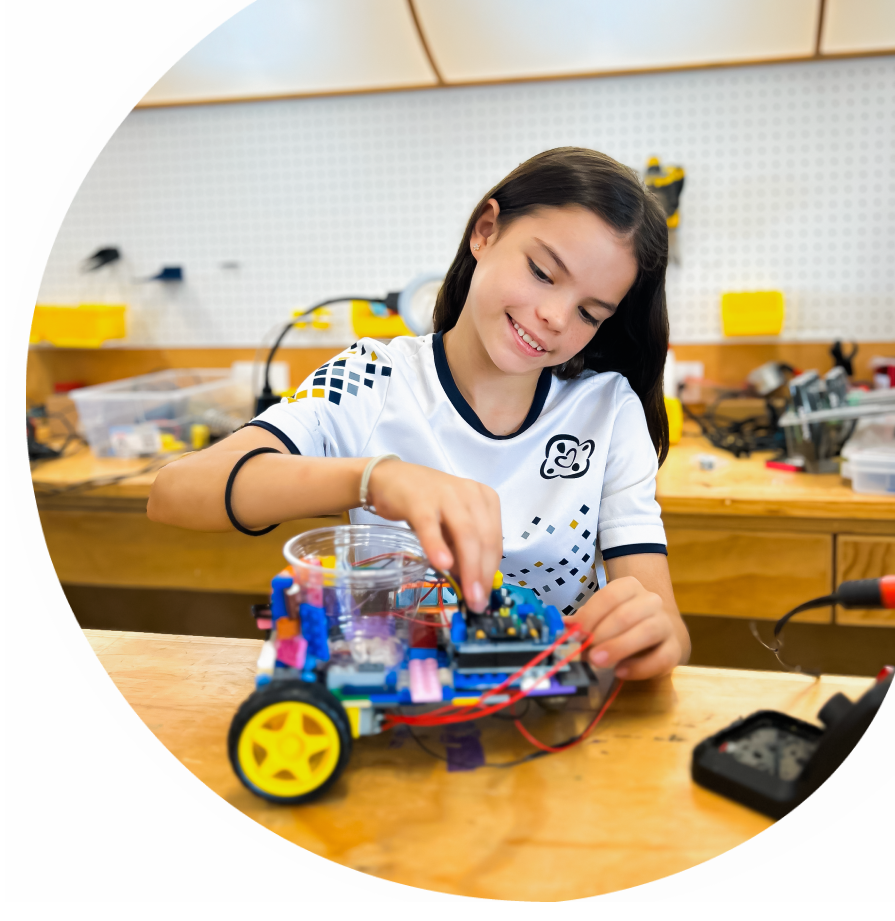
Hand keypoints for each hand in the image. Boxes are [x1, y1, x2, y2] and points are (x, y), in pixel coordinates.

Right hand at [367, 459, 501, 611]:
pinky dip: (437, 547)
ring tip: (466, 594)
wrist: (390, 479)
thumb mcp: (452, 524)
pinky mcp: (420, 501)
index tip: (485, 595)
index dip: (491, 571)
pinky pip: (431, 527)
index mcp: (485, 498)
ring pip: (465, 535)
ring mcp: (446, 495)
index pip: (494, 540)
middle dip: (482, 575)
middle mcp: (471, 493)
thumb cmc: (427, 504)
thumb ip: (463, 548)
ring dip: (468, 568)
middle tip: (477, 602)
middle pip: (484, 539)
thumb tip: (470, 582)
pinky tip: (441, 564)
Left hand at [566, 576, 683, 679]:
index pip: (609, 596)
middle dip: (602, 634)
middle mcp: (651, 601)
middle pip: (626, 614)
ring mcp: (665, 624)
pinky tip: (621, 672)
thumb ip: (584, 622)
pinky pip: (662, 657)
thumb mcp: (601, 617)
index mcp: (630, 587)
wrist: (658, 634)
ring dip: (619, 647)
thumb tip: (564, 627)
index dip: (590, 615)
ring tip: (598, 661)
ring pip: (647, 631)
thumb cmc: (622, 624)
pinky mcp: (674, 648)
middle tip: (586, 651)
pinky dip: (640, 667)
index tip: (576, 633)